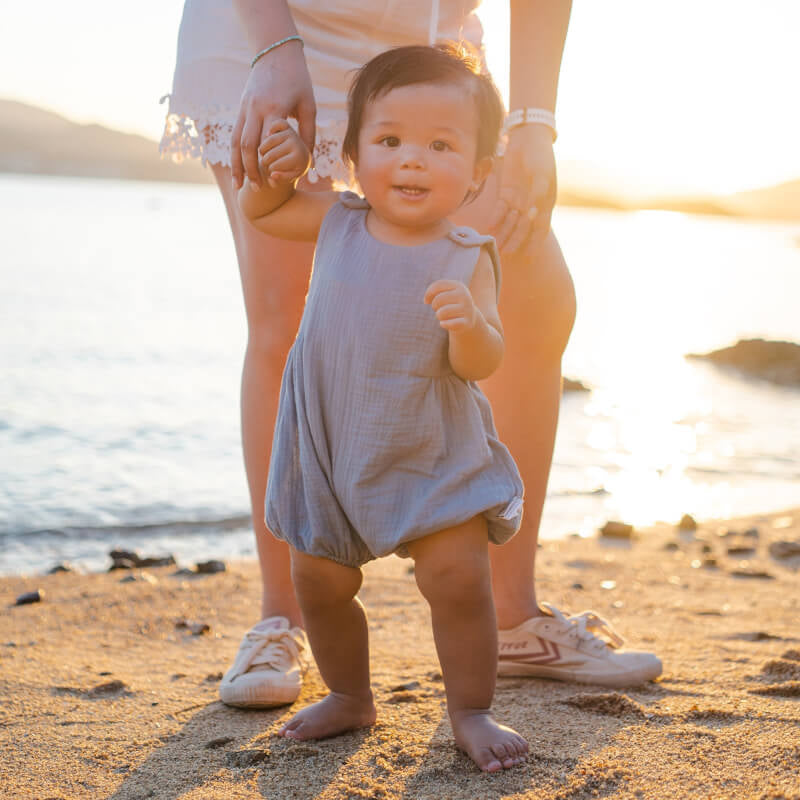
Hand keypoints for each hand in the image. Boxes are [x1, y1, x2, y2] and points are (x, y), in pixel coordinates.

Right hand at [231, 40, 315, 189]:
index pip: (269, 141)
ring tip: (239, 187)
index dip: (270, 163)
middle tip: (257, 190)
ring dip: (237, 166)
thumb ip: (308, 133)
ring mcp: (245, 109)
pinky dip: (234, 155)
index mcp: (274, 108)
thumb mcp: (309, 105)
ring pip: (235, 142)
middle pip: (247, 145)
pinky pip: (233, 135)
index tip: (274, 181)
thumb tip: (308, 160)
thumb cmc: (298, 80)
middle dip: (251, 170)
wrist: (275, 52)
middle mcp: (255, 109)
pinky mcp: (240, 109)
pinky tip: (236, 170)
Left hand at [424, 279, 478, 332]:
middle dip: (434, 306)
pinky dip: (443, 324)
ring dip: (439, 316)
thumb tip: (426, 300)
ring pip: (442, 313)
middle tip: (439, 309)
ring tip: (443, 316)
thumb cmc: (452, 304)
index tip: (426, 301)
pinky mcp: (467, 322)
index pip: (439, 285)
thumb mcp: (444, 294)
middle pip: (438, 299)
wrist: (470, 317)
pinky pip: (450, 324)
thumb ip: (432, 292)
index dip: (428, 293)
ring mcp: (467, 309)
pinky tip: (443, 324)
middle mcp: (464, 295)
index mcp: (459, 286)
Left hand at [489, 124, 556, 253]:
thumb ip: (537, 194)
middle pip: (522, 228)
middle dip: (515, 241)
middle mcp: (531, 206)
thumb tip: (531, 213)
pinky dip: (496, 218)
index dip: (535, 242)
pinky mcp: (507, 193)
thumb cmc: (540, 157)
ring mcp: (519, 200)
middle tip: (506, 254)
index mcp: (545, 204)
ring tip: (496, 245)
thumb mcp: (542, 175)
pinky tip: (490, 227)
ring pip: (510, 221)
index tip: (529, 256)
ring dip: (504, 233)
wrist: (529, 139)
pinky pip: (500, 209)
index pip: (540, 228)